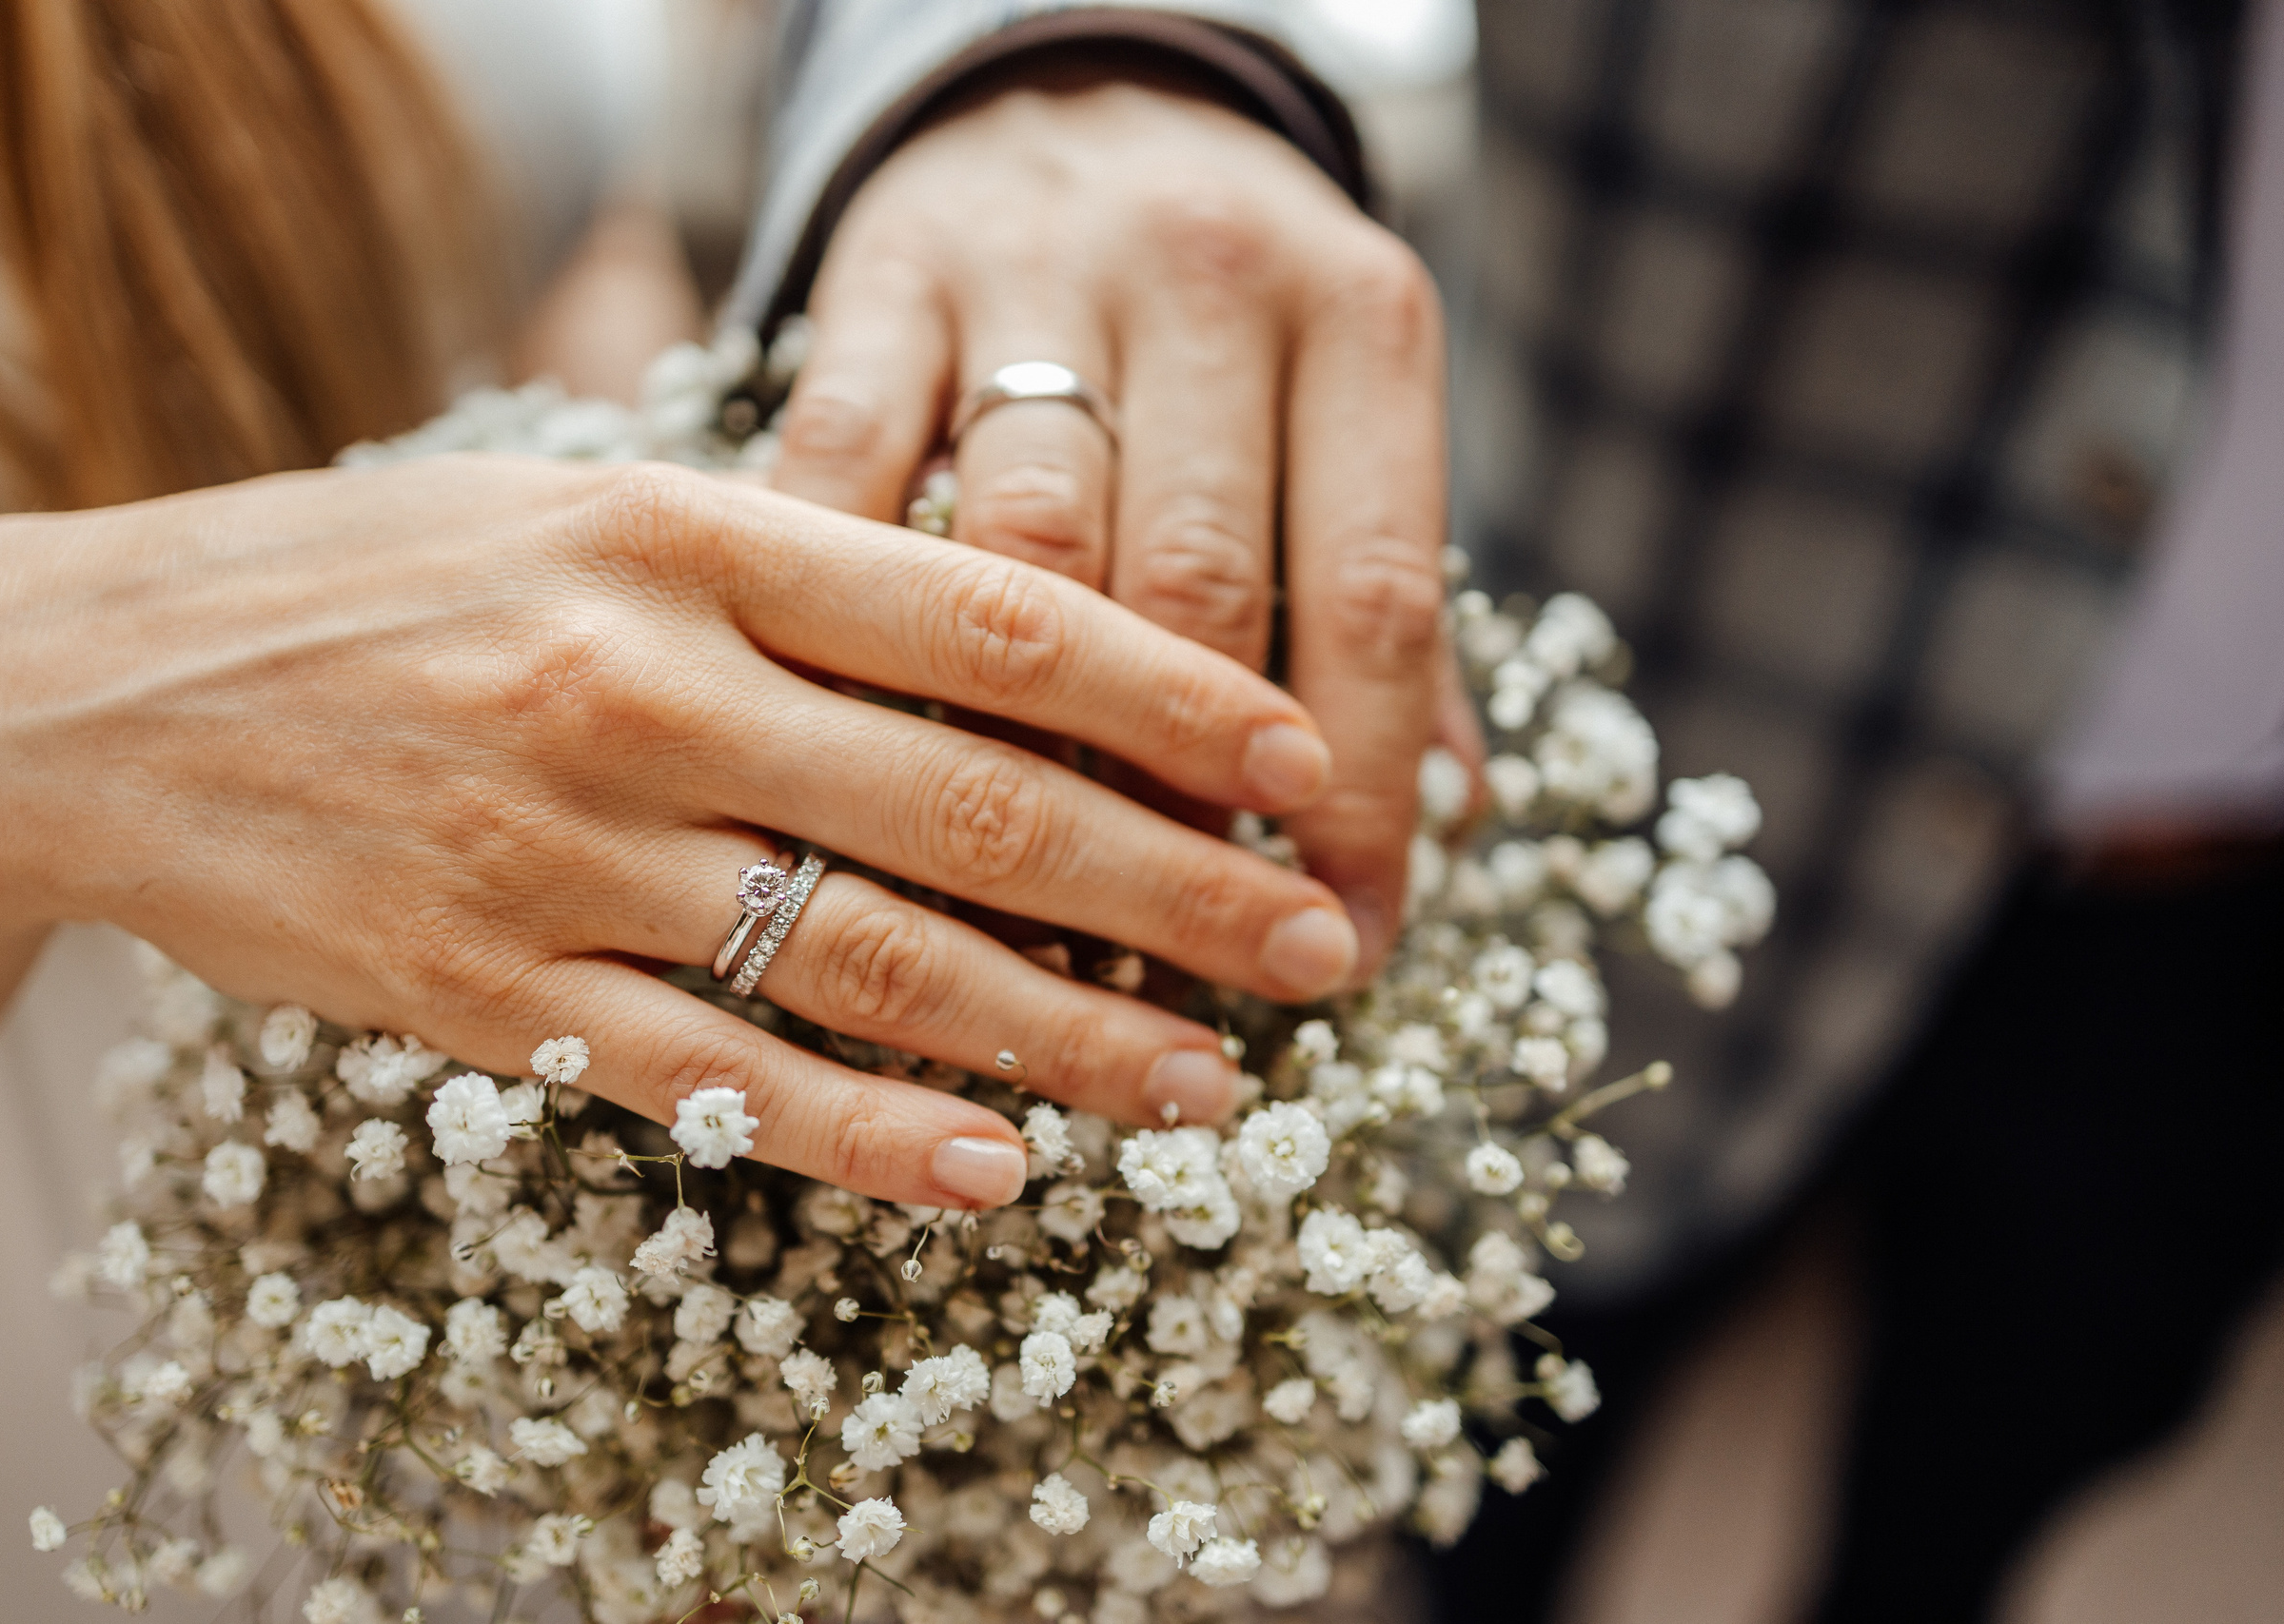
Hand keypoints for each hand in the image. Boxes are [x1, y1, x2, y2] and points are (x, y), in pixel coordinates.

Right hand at [0, 458, 1360, 1202]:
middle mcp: (640, 687)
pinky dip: (869, 1137)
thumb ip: (792, 570)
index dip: (1175, 696)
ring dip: (1067, 1038)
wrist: (103, 689)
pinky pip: (715, 1081)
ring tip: (1207, 1089)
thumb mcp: (591, 508)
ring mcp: (560, 848)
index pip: (991, 617)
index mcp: (687, 535)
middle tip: (1320, 948)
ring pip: (872, 963)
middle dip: (1177, 890)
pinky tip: (997, 1173)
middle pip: (973, 807)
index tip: (1301, 761)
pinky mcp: (487, 987)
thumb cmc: (392, 583)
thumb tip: (1031, 653)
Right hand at [771, 70, 1479, 974]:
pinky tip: (873, 795)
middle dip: (1193, 808)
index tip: (1345, 944)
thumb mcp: (1338, 403)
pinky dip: (856, 644)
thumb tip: (1437, 823)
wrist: (1057, 93)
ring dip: (1028, 769)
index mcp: (1355, 311)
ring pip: (1019, 566)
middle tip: (1197, 971)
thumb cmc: (1222, 312)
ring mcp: (1013, 273)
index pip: (1373, 594)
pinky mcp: (869, 282)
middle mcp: (1195, 271)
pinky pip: (846, 492)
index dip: (1366, 799)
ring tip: (1054, 948)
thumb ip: (1378, 600)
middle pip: (1193, 589)